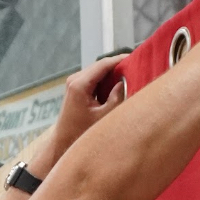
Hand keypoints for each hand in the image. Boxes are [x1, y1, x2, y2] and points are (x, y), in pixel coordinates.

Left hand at [29, 54, 129, 175]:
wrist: (63, 141)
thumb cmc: (80, 132)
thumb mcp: (103, 116)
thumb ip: (116, 98)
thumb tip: (125, 82)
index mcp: (79, 85)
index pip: (103, 64)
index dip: (120, 60)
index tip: (136, 58)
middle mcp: (74, 80)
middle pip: (100, 65)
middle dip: (118, 65)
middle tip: (136, 66)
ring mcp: (74, 82)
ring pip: (98, 71)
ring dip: (112, 72)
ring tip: (130, 74)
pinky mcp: (76, 87)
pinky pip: (94, 77)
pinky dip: (106, 79)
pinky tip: (118, 83)